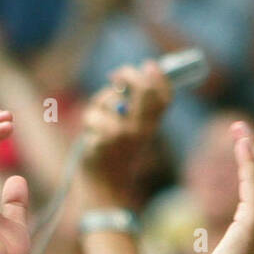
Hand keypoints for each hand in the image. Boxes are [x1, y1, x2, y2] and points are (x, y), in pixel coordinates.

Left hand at [80, 61, 169, 206]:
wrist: (106, 188)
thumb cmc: (117, 155)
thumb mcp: (131, 130)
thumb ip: (133, 104)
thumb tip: (124, 75)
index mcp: (152, 125)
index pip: (164, 95)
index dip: (158, 75)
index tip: (149, 66)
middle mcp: (142, 129)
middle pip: (143, 88)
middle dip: (127, 75)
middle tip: (116, 76)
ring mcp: (124, 134)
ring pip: (110, 99)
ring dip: (100, 104)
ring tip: (100, 122)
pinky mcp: (105, 140)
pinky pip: (92, 114)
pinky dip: (90, 122)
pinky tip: (92, 136)